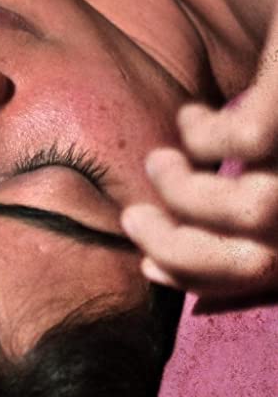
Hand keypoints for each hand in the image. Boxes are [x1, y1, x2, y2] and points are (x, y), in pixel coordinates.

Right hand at [121, 25, 277, 308]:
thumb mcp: (270, 149)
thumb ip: (244, 198)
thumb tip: (173, 261)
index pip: (266, 274)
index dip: (202, 281)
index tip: (147, 267)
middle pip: (260, 260)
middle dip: (180, 251)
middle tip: (133, 218)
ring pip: (252, 211)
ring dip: (184, 196)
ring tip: (159, 160)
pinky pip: (245, 140)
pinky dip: (203, 137)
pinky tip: (193, 115)